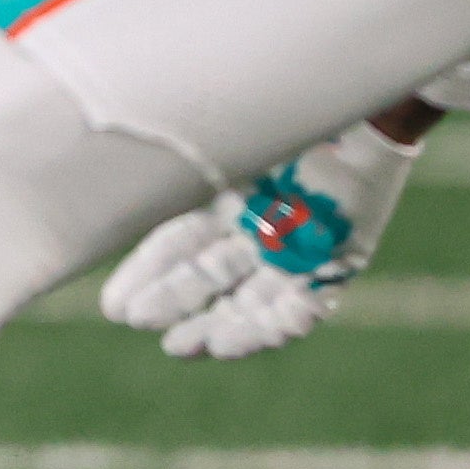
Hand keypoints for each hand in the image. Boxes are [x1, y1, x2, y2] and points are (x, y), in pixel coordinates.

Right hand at [100, 114, 425, 359]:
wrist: (361, 122)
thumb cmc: (291, 125)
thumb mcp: (228, 152)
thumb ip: (183, 173)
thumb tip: (108, 177)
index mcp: (222, 200)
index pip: (175, 246)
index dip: (145, 276)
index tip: (116, 307)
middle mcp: (254, 231)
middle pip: (208, 278)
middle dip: (176, 304)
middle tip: (144, 324)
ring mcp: (295, 250)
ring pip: (253, 300)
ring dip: (226, 327)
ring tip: (196, 346)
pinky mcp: (338, 263)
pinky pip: (312, 302)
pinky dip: (291, 319)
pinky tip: (268, 327)